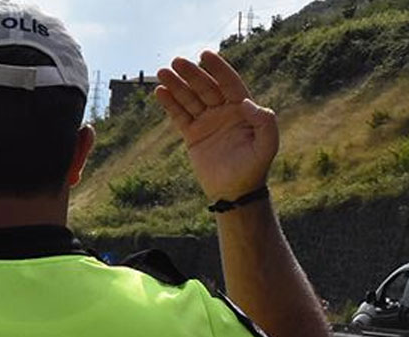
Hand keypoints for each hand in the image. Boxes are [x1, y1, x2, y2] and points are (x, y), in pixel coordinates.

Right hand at [155, 51, 277, 201]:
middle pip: (205, 87)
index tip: (205, 55)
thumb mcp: (267, 145)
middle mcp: (223, 111)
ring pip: (189, 99)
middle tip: (176, 62)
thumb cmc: (254, 168)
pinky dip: (169, 104)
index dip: (218, 69)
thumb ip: (264, 122)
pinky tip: (160, 92)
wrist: (234, 192)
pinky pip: (179, 116)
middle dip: (191, 74)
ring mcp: (206, 122)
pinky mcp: (192, 134)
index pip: (229, 83)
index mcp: (242, 109)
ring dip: (176, 85)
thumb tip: (247, 102)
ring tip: (162, 73)